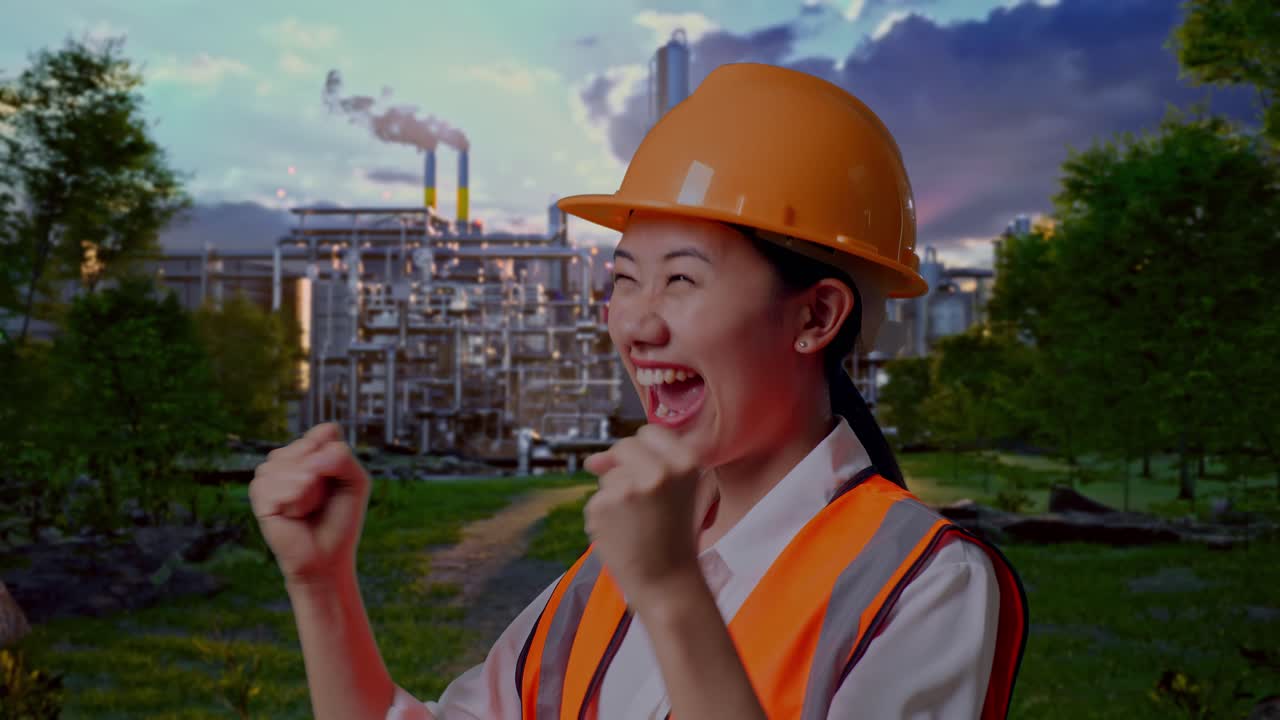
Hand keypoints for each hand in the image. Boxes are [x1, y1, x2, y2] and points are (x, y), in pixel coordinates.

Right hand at [249, 423, 371, 584]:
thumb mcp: (356, 481)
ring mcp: (270, 473)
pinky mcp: (258, 493)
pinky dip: (294, 503)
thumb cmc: (341, 517)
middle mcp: (288, 456)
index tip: (339, 479)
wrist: (326, 555)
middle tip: (322, 498)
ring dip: (309, 491)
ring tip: (308, 507)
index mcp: (311, 448)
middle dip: (325, 475)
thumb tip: (310, 463)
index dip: (337, 456)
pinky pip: (279, 486)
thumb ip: (341, 458)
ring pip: (293, 466)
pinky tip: (293, 514)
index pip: (326, 431)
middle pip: (310, 446)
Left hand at [582, 424, 714, 608]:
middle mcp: (658, 470)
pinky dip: (604, 515)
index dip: (643, 451)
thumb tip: (592, 460)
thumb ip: (640, 464)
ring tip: (636, 523)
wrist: (666, 582)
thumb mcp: (675, 490)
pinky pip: (597, 498)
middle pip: (624, 447)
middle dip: (624, 468)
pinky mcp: (602, 505)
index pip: (650, 431)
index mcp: (685, 462)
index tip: (647, 470)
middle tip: (640, 501)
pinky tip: (622, 533)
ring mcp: (628, 487)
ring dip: (614, 494)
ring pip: (608, 475)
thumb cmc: (671, 535)